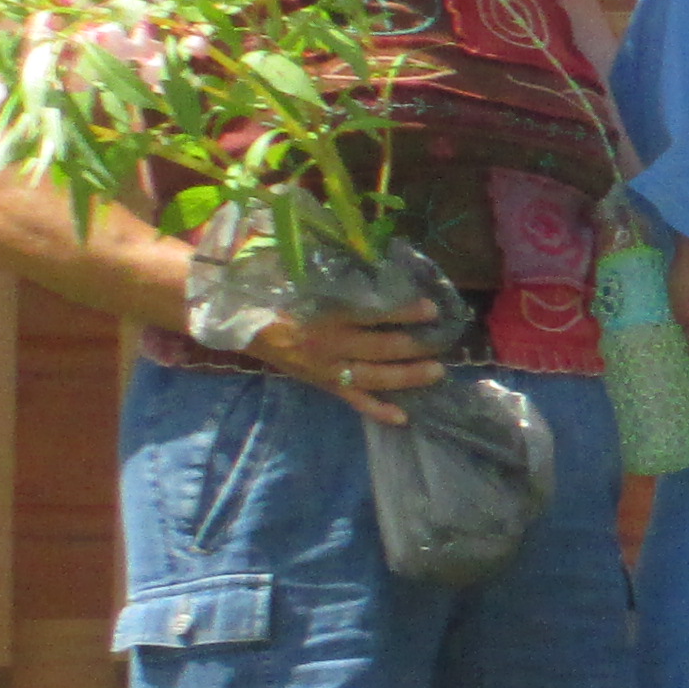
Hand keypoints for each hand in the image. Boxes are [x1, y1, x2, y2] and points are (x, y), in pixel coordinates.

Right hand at [243, 301, 441, 428]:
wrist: (245, 325)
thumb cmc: (282, 297)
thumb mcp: (310, 282)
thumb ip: (344, 282)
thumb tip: (385, 270)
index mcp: (326, 315)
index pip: (372, 314)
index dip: (403, 312)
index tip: (431, 308)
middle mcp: (329, 345)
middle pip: (379, 349)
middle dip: (414, 346)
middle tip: (443, 341)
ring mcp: (326, 370)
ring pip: (373, 378)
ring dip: (406, 376)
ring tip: (436, 372)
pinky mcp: (322, 384)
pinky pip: (352, 401)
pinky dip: (377, 410)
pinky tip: (402, 417)